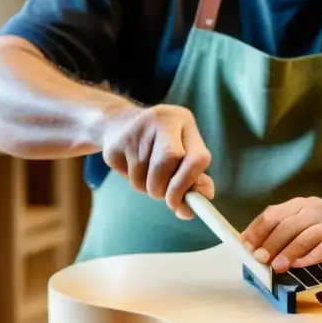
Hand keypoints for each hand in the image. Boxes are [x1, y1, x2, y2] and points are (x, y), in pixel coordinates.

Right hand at [100, 103, 214, 218]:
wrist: (118, 124)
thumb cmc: (160, 143)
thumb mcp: (183, 150)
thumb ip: (196, 175)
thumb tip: (206, 195)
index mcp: (183, 120)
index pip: (196, 157)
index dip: (189, 184)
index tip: (178, 203)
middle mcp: (161, 119)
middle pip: (167, 163)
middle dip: (164, 188)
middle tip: (161, 194)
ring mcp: (135, 130)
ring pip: (144, 176)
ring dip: (147, 187)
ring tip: (147, 173)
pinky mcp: (115, 144)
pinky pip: (127, 176)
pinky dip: (132, 179)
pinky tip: (132, 164)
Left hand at [240, 196, 321, 272]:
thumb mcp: (308, 229)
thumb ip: (285, 234)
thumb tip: (256, 249)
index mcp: (304, 204)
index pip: (274, 213)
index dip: (258, 229)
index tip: (245, 246)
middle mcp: (318, 209)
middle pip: (288, 223)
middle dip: (271, 242)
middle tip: (259, 258)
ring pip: (306, 235)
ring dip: (288, 251)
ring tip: (277, 266)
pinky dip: (311, 256)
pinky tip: (300, 265)